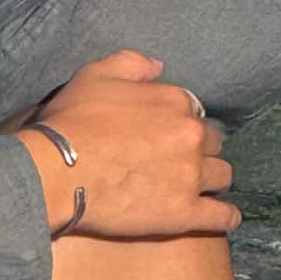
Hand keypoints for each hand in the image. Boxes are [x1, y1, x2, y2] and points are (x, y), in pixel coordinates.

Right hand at [0, 48, 240, 237]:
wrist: (55, 171)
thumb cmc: (71, 122)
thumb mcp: (94, 76)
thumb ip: (131, 63)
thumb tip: (158, 67)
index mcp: (174, 102)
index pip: (192, 111)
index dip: (176, 122)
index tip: (161, 133)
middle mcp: (191, 136)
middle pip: (212, 143)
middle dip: (197, 149)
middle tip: (174, 160)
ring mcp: (191, 176)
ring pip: (222, 176)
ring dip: (210, 179)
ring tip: (194, 187)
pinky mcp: (185, 213)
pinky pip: (223, 216)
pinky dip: (225, 216)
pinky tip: (221, 216)